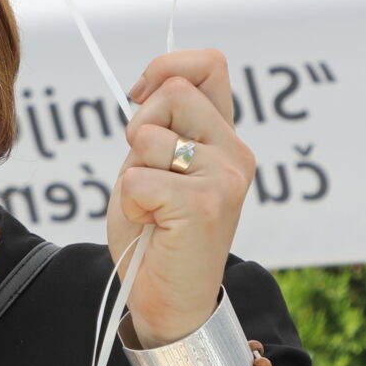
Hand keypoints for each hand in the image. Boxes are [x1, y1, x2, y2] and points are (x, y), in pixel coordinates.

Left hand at [111, 49, 256, 345]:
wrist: (168, 301)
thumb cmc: (156, 234)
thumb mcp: (156, 167)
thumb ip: (161, 127)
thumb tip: (147, 85)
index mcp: (224, 137)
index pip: (209, 64)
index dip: (165, 67)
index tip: (138, 98)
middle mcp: (234, 152)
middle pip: (173, 91)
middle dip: (138, 123)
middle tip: (143, 171)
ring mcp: (225, 177)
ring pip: (150, 134)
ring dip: (132, 170)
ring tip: (151, 205)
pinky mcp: (206, 205)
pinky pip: (138, 178)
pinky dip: (130, 202)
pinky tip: (152, 225)